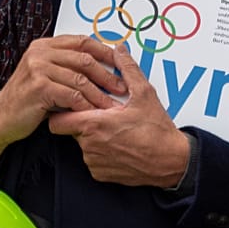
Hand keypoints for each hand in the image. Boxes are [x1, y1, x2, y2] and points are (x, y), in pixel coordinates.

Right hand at [0, 35, 128, 164]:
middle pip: (85, 59)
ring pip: (81, 79)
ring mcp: (38, 68)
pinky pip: (72, 95)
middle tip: (120, 87)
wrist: (1, 119)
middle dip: (107, 75)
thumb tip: (102, 64)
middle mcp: (40, 53)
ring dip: (99, 94)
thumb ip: (66, 65)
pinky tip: (92, 113)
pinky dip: (85, 105)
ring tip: (110, 105)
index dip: (104, 52)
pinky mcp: (39, 87)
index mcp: (45, 46)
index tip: (120, 63)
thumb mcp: (46, 75)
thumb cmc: (27, 99)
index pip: (82, 42)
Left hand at [48, 45, 191, 187]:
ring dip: (93, 137)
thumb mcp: (145, 95)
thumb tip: (119, 52)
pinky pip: (92, 160)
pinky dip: (101, 152)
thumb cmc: (158, 132)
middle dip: (82, 122)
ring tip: (115, 131)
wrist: (171, 161)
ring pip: (82, 145)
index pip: (57, 120)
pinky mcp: (100, 174)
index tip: (74, 105)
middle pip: (70, 131)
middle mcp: (89, 146)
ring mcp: (94, 162)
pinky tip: (119, 145)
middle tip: (101, 116)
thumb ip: (128, 70)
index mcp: (95, 125)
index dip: (63, 111)